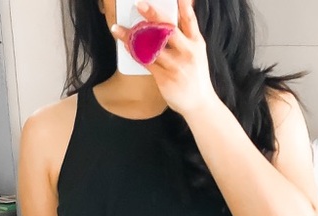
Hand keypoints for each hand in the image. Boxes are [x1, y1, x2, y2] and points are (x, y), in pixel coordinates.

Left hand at [113, 0, 217, 118]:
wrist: (199, 105)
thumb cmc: (196, 77)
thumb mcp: (198, 53)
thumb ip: (187, 35)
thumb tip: (177, 16)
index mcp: (196, 43)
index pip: (189, 19)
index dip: (183, 5)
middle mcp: (187, 52)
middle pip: (168, 29)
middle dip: (153, 15)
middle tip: (140, 4)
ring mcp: (175, 65)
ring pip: (152, 46)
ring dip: (133, 36)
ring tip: (118, 29)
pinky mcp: (165, 78)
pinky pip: (146, 62)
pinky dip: (134, 52)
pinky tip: (126, 45)